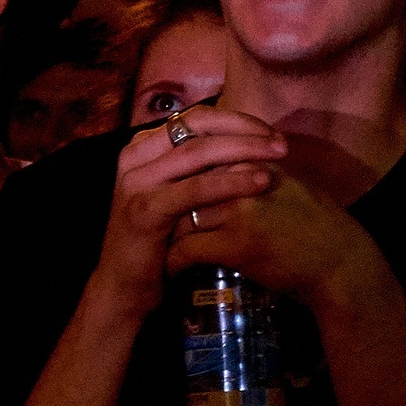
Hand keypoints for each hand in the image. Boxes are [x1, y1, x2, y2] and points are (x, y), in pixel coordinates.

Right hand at [93, 107, 287, 316]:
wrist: (123, 287)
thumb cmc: (159, 241)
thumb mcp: (177, 195)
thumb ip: (199, 169)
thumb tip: (248, 144)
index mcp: (143, 147)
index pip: (195, 117)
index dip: (236, 120)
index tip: (270, 131)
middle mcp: (135, 157)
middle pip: (198, 128)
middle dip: (245, 130)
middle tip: (281, 142)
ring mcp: (137, 182)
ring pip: (199, 152)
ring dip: (244, 150)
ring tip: (278, 155)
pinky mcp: (145, 209)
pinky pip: (195, 189)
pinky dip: (230, 183)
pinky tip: (259, 182)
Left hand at [164, 168, 387, 311]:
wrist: (340, 262)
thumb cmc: (316, 224)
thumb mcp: (284, 185)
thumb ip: (250, 171)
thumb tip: (220, 165)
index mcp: (253, 159)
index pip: (198, 157)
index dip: (177, 177)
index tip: (164, 194)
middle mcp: (243, 177)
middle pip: (184, 182)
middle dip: (165, 202)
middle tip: (152, 220)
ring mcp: (238, 209)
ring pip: (180, 213)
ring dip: (164, 232)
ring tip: (155, 245)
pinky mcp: (236, 244)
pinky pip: (188, 248)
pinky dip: (174, 261)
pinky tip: (170, 268)